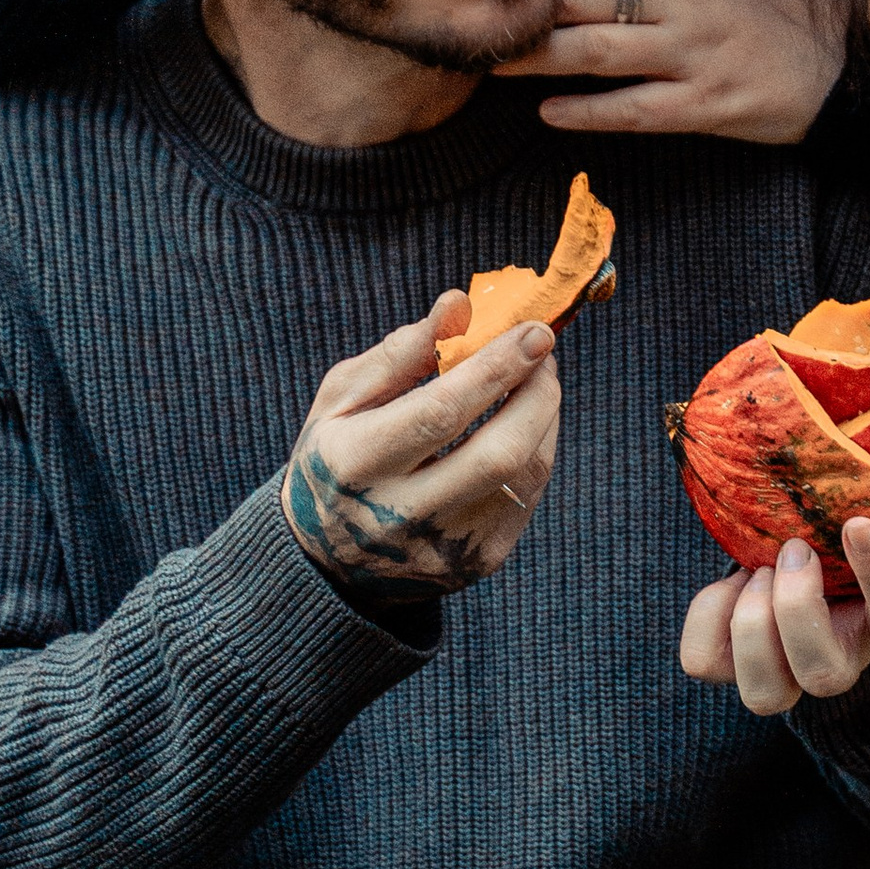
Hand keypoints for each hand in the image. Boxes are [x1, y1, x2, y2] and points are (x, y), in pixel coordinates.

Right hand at [283, 297, 560, 600]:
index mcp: (355, 464)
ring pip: (525, 475)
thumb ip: (400, 353)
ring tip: (536, 379)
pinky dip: (536, 448)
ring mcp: (447, 548)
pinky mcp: (479, 563)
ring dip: (544, 416)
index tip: (533, 330)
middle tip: (543, 350)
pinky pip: (528, 497)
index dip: (495, 368)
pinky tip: (524, 421)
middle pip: (498, 453)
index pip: (440, 412)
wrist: (326, 562)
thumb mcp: (342, 400)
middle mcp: (402, 515)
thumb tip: (459, 305)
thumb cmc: (336, 459)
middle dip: (536, 393)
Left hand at [494, 0, 849, 143]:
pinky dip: (587, 110)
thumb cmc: (782, 1)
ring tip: (491, 63)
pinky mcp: (705, 104)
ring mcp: (694, 53)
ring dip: (537, 57)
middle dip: (524, 7)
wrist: (847, 58)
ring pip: (597, 51)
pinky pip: (633, 109)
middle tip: (470, 18)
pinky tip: (548, 111)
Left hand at [679, 505, 869, 717]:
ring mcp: (786, 670)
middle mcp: (845, 659)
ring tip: (760, 567)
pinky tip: (730, 580)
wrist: (830, 576)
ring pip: (762, 694)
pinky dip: (707, 616)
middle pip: (822, 677)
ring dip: (754, 624)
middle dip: (797, 608)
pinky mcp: (733, 661)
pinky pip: (703, 661)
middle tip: (794, 549)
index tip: (858, 523)